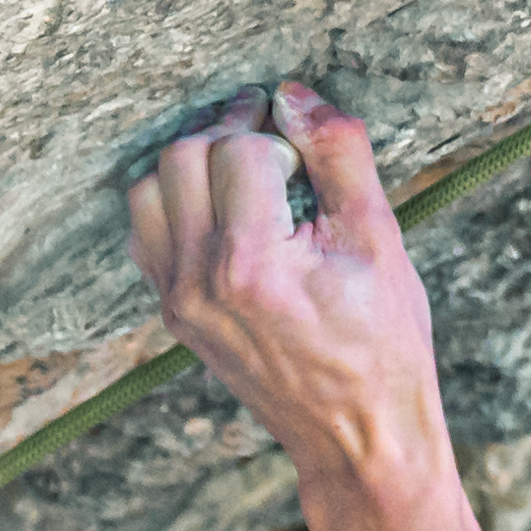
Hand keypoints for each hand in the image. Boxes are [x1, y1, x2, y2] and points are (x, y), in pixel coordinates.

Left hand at [125, 83, 451, 527]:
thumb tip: (295, 94)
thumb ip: (339, 156)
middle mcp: (199, 280)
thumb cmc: (383, 343)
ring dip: (193, 163)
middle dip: (229, 132)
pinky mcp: (173, 315)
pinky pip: (147, 234)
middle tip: (278, 140)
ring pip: (149, 190)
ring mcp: (178, 301)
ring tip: (248, 168)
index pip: (238, 148)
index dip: (277, 129)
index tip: (308, 140)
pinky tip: (225, 208)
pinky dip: (175, 203)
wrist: (357, 436)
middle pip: (181, 157)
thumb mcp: (379, 240)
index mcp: (252, 261)